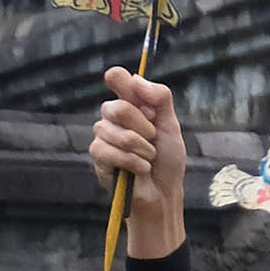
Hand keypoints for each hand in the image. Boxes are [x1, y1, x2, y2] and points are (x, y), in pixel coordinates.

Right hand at [91, 68, 188, 250]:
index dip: (120, 80)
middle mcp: (113, 117)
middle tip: (154, 140)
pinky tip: (141, 169)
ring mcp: (103, 136)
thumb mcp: (171, 127)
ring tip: (149, 158)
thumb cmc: (168, 160)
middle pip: (116, 107)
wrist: (164, 192)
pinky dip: (131, 161)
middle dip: (143, 126)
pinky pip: (107, 151)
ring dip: (141, 148)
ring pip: (112, 130)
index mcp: (132, 105)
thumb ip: (160, 99)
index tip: (128, 87)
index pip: (116, 79)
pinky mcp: (98, 157)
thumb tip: (137, 78)